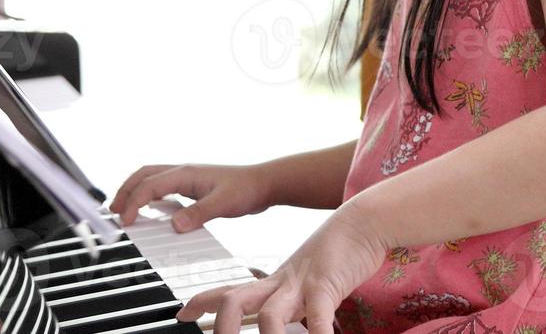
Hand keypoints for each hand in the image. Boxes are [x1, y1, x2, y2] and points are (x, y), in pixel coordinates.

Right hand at [110, 162, 274, 230]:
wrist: (264, 184)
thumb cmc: (247, 189)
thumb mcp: (223, 204)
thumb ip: (198, 214)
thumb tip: (175, 226)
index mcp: (186, 173)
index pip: (150, 185)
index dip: (134, 203)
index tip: (126, 221)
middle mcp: (183, 172)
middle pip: (144, 175)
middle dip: (126, 191)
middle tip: (114, 212)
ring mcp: (187, 178)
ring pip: (152, 179)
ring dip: (135, 191)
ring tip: (124, 209)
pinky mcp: (193, 187)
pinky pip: (163, 187)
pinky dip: (150, 195)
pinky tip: (151, 209)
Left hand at [175, 199, 391, 333]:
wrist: (362, 221)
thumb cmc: (336, 253)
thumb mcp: (304, 279)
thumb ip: (289, 300)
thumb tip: (279, 322)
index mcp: (273, 282)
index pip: (227, 290)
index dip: (201, 301)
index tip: (183, 314)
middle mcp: (281, 283)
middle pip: (236, 301)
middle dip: (222, 326)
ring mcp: (302, 284)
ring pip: (270, 313)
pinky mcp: (326, 286)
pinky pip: (318, 316)